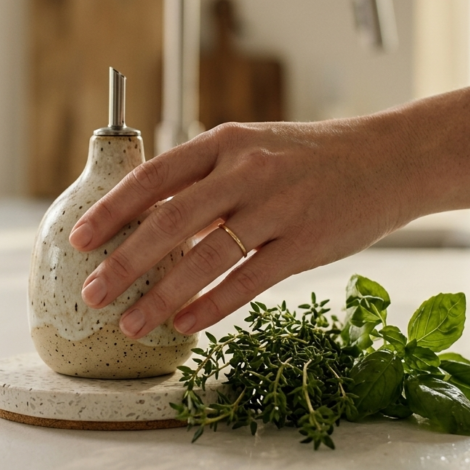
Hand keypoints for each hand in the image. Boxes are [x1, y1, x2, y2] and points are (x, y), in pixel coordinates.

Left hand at [68, 119, 413, 338]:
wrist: (390, 158)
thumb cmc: (311, 157)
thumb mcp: (253, 147)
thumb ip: (205, 178)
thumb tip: (149, 217)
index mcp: (224, 144)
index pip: (152, 177)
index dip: (111, 210)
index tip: (79, 238)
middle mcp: (245, 172)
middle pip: (169, 222)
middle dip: (123, 263)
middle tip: (94, 294)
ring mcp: (276, 208)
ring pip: (204, 259)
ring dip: (160, 296)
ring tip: (131, 324)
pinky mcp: (304, 243)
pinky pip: (248, 281)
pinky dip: (211, 306)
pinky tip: (185, 326)